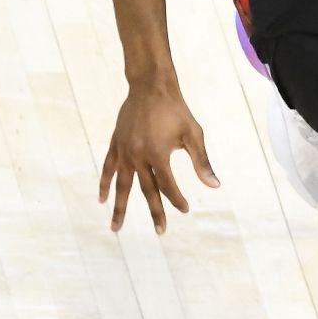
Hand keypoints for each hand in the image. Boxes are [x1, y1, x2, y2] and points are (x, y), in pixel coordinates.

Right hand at [100, 79, 218, 232]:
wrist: (150, 86)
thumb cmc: (176, 110)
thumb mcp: (193, 134)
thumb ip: (202, 162)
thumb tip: (214, 186)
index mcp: (158, 154)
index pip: (168, 186)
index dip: (176, 199)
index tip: (184, 209)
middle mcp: (138, 156)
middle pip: (147, 191)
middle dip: (155, 212)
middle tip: (160, 232)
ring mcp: (124, 151)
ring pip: (122, 185)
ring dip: (120, 207)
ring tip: (116, 228)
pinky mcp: (116, 144)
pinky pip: (109, 168)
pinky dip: (105, 183)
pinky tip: (102, 198)